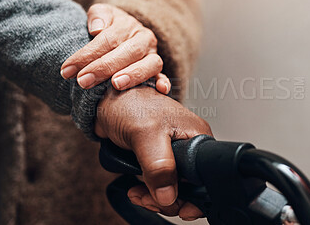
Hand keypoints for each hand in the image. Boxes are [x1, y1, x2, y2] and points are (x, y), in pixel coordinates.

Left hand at [60, 3, 170, 94]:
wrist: (127, 32)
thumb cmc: (108, 27)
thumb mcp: (102, 14)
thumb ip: (98, 16)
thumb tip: (96, 29)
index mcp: (128, 25)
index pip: (107, 39)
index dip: (86, 55)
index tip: (67, 70)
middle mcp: (144, 39)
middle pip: (127, 52)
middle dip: (104, 67)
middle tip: (83, 81)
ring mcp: (153, 56)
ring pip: (150, 64)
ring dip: (133, 75)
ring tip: (115, 84)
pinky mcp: (158, 71)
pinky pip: (163, 77)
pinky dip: (163, 83)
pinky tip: (160, 90)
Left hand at [95, 86, 212, 220]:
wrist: (105, 101)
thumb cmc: (128, 103)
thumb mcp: (146, 134)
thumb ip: (159, 166)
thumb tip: (168, 195)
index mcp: (196, 135)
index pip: (204, 176)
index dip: (192, 196)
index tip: (178, 207)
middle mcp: (187, 145)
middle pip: (189, 186)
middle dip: (168, 199)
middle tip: (149, 200)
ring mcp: (172, 153)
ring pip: (172, 188)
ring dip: (154, 197)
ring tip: (138, 194)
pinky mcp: (157, 158)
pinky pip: (158, 183)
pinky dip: (147, 191)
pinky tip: (136, 188)